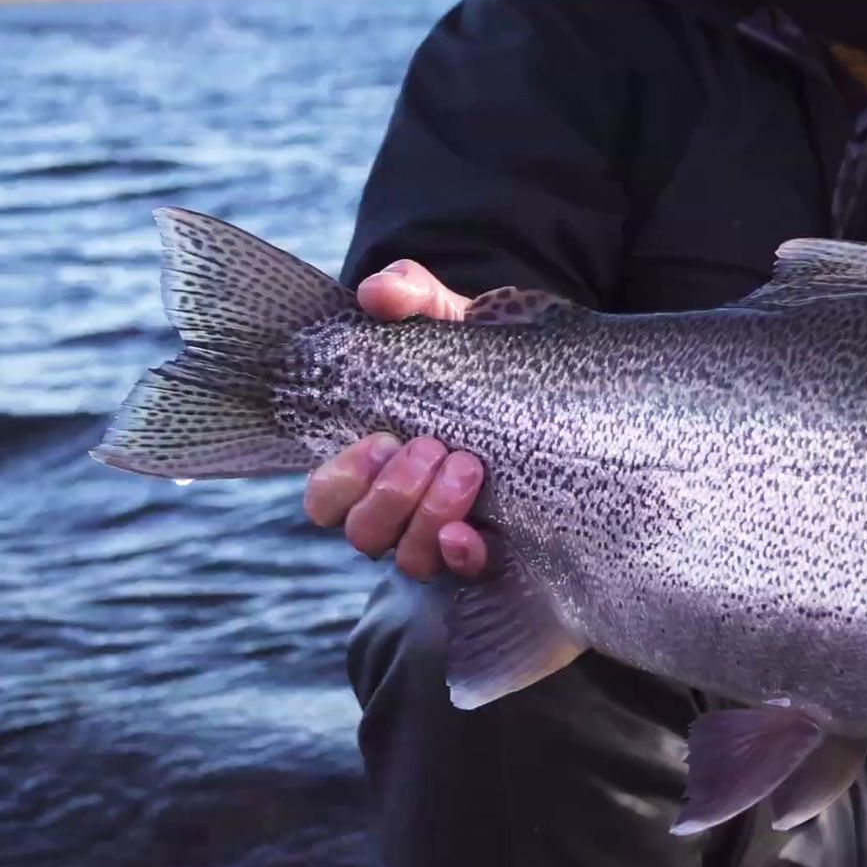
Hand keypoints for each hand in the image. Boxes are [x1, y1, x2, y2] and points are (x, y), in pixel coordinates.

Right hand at [302, 260, 489, 579]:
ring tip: (467, 466)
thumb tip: (378, 293)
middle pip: (361, 533)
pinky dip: (462, 556)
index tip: (381, 438)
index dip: (342, 480)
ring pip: (407, 557)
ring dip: (429, 516)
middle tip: (431, 447)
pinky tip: (475, 532)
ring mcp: (440, 532)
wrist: (541, 380)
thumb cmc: (472, 353)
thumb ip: (409, 294)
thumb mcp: (443, 316)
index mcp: (370, 462)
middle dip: (390, 495)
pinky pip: (461, 573)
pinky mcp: (487, 546)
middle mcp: (397, 507)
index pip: (325, 499)